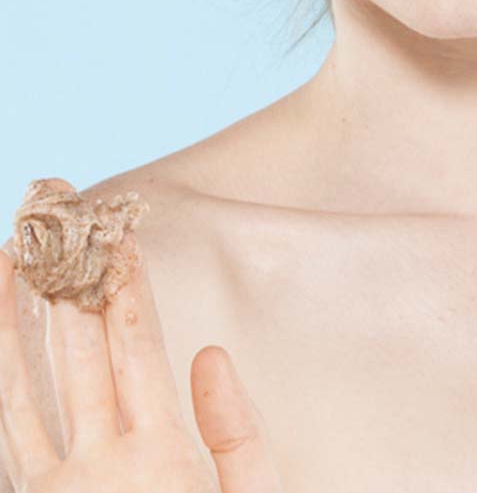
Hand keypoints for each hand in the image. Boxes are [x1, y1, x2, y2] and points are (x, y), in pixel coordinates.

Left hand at [0, 232, 283, 492]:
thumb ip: (238, 432)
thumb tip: (211, 354)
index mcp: (161, 455)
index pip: (140, 349)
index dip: (130, 290)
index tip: (121, 240)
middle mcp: (100, 465)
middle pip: (80, 357)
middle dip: (69, 284)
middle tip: (58, 225)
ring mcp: (54, 489)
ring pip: (22, 391)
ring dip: (12, 322)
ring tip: (7, 261)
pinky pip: (8, 429)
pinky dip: (0, 378)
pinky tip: (1, 344)